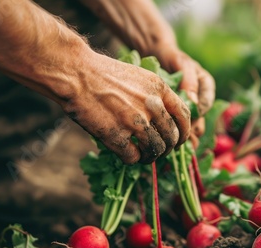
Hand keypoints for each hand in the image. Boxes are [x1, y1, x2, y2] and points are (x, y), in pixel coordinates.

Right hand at [63, 51, 190, 163]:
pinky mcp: (117, 135)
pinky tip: (127, 155)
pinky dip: (133, 159)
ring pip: (156, 150)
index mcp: (160, 89)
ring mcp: (135, 121)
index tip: (179, 140)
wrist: (76, 73)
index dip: (184, 132)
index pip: (184, 116)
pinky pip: (133, 157)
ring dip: (151, 157)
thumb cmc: (104, 73)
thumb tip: (167, 119)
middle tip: (159, 151)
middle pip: (172, 137)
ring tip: (144, 156)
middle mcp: (152, 106)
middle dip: (168, 148)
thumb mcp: (139, 76)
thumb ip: (156, 96)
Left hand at [152, 47, 215, 139]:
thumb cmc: (172, 57)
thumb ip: (190, 81)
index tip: (187, 117)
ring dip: (185, 136)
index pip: (206, 104)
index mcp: (206, 87)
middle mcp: (200, 99)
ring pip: (192, 126)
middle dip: (192, 130)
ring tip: (176, 144)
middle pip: (200, 119)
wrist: (158, 57)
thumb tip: (194, 102)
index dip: (198, 112)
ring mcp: (190, 108)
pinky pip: (181, 127)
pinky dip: (176, 135)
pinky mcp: (178, 114)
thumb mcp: (182, 64)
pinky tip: (169, 142)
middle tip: (182, 139)